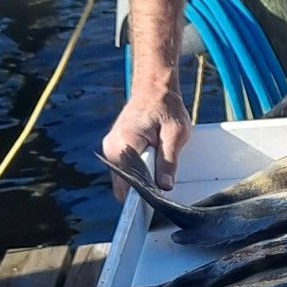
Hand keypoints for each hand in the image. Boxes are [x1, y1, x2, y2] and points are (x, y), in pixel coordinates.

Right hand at [101, 85, 191, 199]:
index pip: (129, 181)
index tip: (158, 198)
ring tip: (158, 163)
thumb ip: (168, 162)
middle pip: (125, 182)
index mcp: (125, 142)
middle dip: (143, 185)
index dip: (145, 192)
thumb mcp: (176, 134)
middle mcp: (112, 147)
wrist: (154, 88)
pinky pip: (124, 168)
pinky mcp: (113, 148)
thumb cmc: (167, 107)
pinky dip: (138, 170)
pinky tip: (151, 161)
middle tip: (163, 179)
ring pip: (124, 177)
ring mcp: (110, 148)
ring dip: (141, 177)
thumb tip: (165, 187)